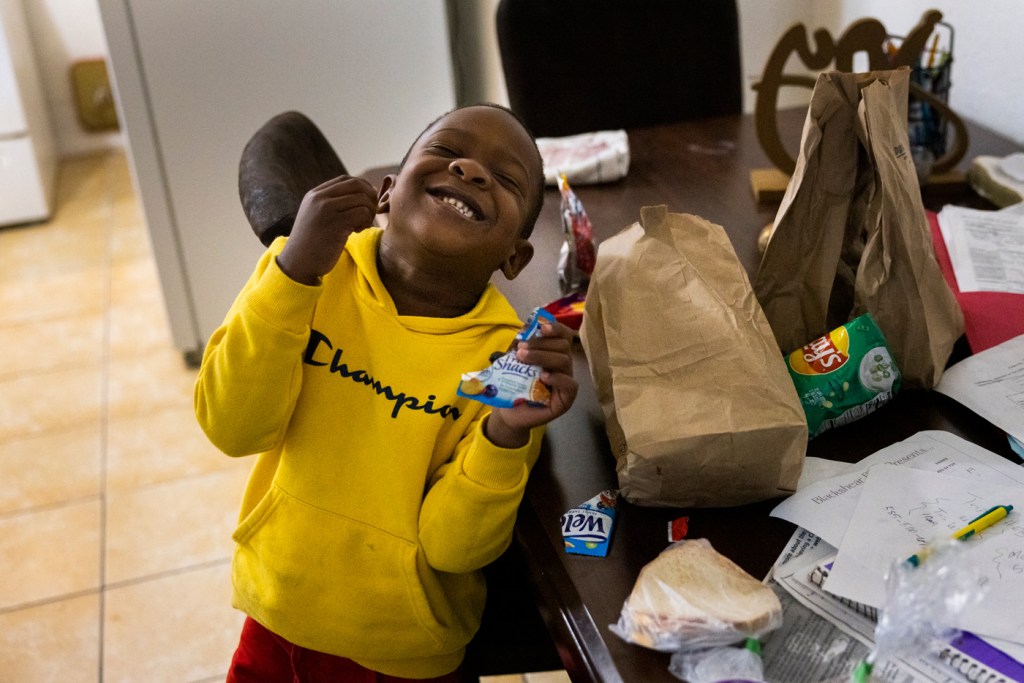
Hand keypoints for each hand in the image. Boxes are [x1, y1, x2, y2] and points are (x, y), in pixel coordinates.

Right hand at [277, 175, 379, 284]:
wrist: (298, 263)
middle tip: (370, 213)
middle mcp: (319, 198)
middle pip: (356, 185)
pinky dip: (366, 222)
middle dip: (370, 197)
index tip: (367, 202)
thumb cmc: (312, 243)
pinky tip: (356, 232)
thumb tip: (363, 193)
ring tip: (360, 226)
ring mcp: (327, 210)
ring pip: (362, 199)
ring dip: (369, 213)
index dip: (363, 187)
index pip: (346, 179)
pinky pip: (362, 213)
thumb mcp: (316, 216)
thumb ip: (332, 204)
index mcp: (315, 194)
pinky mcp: (336, 224)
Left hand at [485, 320, 578, 447]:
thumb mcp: (513, 361)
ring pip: (564, 361)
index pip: (563, 336)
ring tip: (523, 358)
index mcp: (554, 354)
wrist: (508, 412)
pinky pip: (570, 384)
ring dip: (542, 356)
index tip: (542, 327)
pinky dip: (557, 378)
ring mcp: (566, 382)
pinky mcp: (566, 399)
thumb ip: (520, 345)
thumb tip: (525, 327)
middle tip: (520, 349)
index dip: (556, 328)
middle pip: (563, 346)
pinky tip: (544, 376)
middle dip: (541, 344)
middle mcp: (563, 366)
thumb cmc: (512, 385)